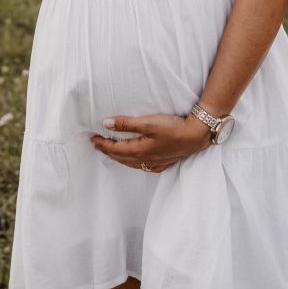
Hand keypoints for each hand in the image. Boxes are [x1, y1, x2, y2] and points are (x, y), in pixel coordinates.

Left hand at [90, 112, 211, 172]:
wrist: (195, 136)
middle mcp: (144, 160)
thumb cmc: (172, 128)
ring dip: (119, 157)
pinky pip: (142, 166)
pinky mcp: (163, 163)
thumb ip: (126, 123)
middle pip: (120, 157)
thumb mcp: (148, 122)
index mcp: (138, 150)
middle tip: (98, 144)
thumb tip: (106, 123)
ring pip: (130, 163)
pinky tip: (134, 161)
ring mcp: (154, 163)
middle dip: (107, 151)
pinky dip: (133, 162)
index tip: (92, 138)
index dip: (102, 143)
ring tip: (111, 151)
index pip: (114, 148)